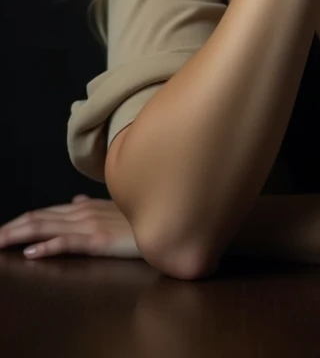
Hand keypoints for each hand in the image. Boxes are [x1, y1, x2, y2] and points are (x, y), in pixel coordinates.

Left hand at [0, 194, 141, 259]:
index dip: (20, 220)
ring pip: (46, 228)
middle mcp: (83, 212)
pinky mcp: (99, 240)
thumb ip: (93, 205)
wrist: (168, 220)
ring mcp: (90, 226)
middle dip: (11, 228)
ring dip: (19, 236)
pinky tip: (31, 254)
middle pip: (38, 218)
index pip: (44, 212)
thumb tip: (76, 201)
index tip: (2, 229)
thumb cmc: (142, 215)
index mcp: (84, 207)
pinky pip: (68, 243)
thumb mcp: (115, 207)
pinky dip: (47, 247)